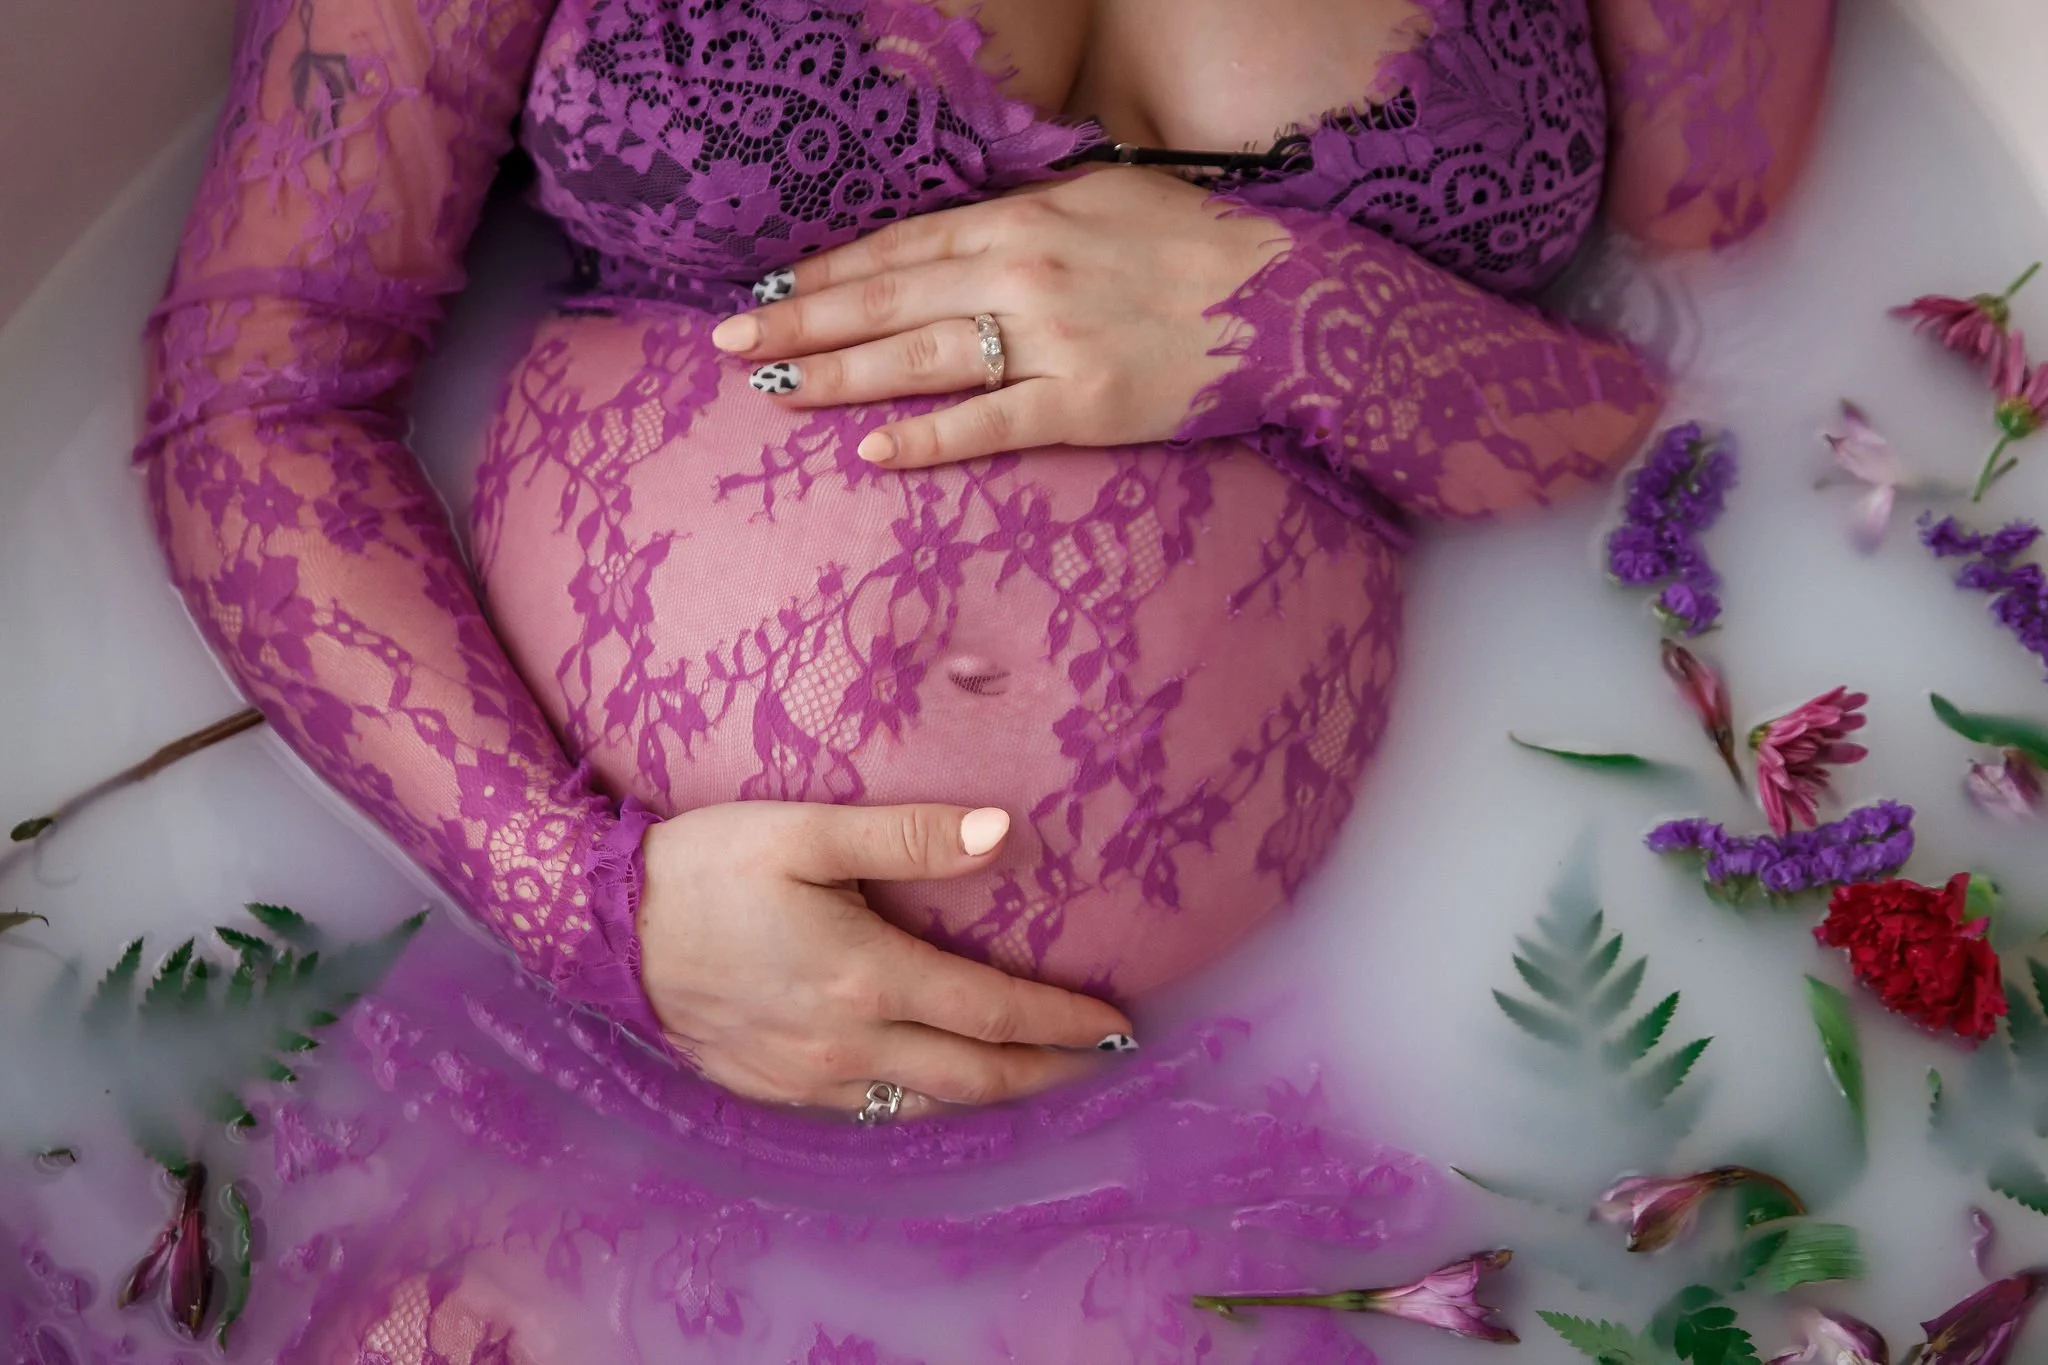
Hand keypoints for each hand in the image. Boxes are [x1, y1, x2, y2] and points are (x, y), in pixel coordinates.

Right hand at [636, 800, 1137, 1117]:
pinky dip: (924, 1102)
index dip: (1063, 1021)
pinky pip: (871, 1111)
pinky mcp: (772, 1088)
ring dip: (992, 1094)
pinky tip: (938, 1084)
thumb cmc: (703, 867)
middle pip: (975, 1077)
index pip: (994, 1013)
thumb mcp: (805, 833)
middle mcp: (847, 1045)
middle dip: (1048, 1072)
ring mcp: (808, 1078)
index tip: (1120, 1022)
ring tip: (1039, 1076)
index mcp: (867, 979)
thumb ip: (908, 834)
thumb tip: (1003, 832)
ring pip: (926, 1103)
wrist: (597, 927)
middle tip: (1103, 1061)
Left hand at [709, 168, 1285, 468]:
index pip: (901, 247)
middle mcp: (1023, 273)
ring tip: (775, 391)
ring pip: (920, 361)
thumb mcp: (1102, 198)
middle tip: (730, 344)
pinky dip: (928, 438)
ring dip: (838, 376)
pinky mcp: (1083, 405)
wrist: (1286, 302)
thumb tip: (955, 236)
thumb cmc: (1195, 246)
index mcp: (1022, 220)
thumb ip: (1023, 215)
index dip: (829, 271)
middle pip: (888, 301)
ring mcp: (1050, 342)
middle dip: (800, 321)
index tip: (770, 289)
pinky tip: (873, 451)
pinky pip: (988, 424)